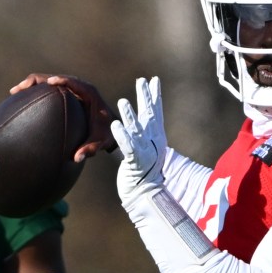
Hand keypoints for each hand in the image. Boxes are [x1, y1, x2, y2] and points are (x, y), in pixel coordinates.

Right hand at [11, 73, 117, 161]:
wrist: (110, 129)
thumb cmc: (107, 134)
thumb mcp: (100, 142)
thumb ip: (90, 149)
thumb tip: (77, 158)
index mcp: (89, 94)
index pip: (74, 82)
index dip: (61, 80)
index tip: (49, 82)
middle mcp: (79, 88)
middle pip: (56, 78)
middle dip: (37, 81)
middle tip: (19, 89)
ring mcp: (71, 90)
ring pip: (49, 82)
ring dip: (32, 85)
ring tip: (14, 92)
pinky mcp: (66, 95)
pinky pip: (49, 90)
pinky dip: (36, 92)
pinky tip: (22, 100)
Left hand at [111, 77, 166, 206]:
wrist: (146, 192)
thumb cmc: (143, 172)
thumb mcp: (144, 149)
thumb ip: (139, 136)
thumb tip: (133, 124)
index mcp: (155, 136)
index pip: (155, 112)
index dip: (155, 96)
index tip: (154, 80)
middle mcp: (152, 141)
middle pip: (149, 115)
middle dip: (146, 98)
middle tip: (142, 81)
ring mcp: (145, 150)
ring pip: (136, 129)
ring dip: (130, 115)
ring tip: (122, 101)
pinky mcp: (136, 161)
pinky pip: (128, 146)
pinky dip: (122, 135)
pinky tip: (116, 125)